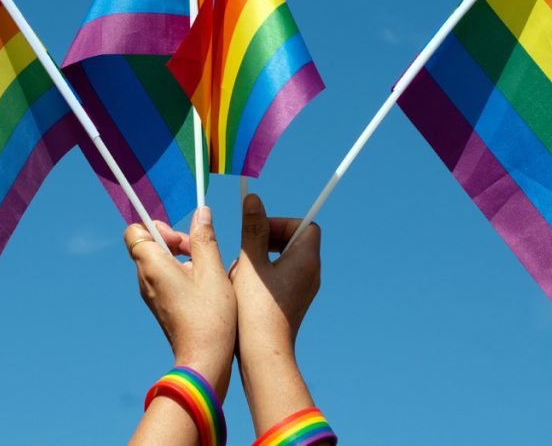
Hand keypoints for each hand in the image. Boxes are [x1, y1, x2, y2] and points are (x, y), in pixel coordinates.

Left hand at [123, 208, 235, 396]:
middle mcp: (144, 279)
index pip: (134, 231)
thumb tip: (201, 211)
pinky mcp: (160, 305)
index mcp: (151, 265)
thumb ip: (204, 238)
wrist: (204, 359)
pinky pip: (163, 278)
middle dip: (174, 240)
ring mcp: (150, 294)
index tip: (181, 237)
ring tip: (205, 270)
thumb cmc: (209, 316)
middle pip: (149, 244)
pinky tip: (203, 285)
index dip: (156, 225)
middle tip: (199, 252)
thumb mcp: (212, 270)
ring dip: (181, 257)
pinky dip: (181, 273)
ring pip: (158, 261)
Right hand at [230, 193, 321, 431]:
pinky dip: (262, 275)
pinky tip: (242, 287)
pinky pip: (280, 277)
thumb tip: (254, 199)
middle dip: (268, 238)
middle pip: (295, 241)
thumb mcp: (251, 262)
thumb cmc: (257, 308)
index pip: (306, 225)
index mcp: (307, 260)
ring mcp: (303, 290)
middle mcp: (311, 274)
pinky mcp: (292, 303)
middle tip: (247, 247)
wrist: (264, 353)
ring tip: (241, 270)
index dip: (282, 222)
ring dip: (261, 258)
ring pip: (284, 259)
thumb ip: (252, 229)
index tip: (259, 229)